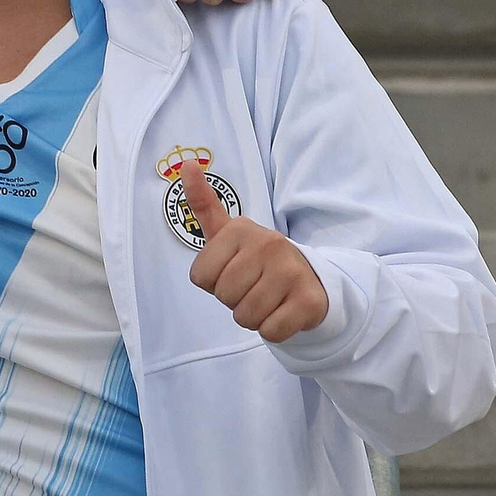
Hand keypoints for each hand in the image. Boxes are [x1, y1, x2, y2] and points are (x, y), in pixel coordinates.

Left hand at [180, 155, 328, 342]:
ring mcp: (291, 270)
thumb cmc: (255, 257)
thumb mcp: (226, 232)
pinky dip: (273, 330)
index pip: (201, 277)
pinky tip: (282, 311)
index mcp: (240, 228)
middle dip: (233, 300)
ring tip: (267, 298)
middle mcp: (268, 243)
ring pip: (246, 316)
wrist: (308, 278)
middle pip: (223, 296)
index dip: (213, 283)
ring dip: (253, 316)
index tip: (232, 271)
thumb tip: (186, 164)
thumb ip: (203, 203)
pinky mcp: (308, 300)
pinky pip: (271, 331)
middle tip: (252, 286)